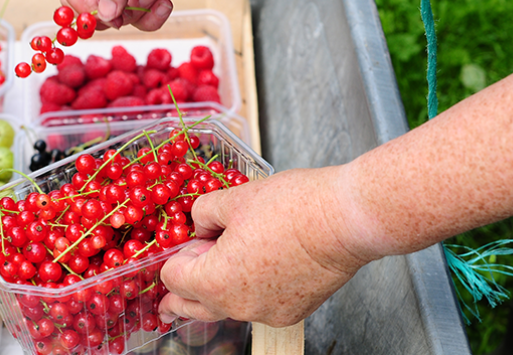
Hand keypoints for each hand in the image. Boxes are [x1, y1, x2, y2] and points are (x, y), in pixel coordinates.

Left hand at [158, 167, 377, 325]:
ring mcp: (267, 313)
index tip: (186, 242)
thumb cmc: (292, 206)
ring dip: (220, 289)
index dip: (176, 256)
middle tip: (167, 304)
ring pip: (229, 307)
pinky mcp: (292, 312)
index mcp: (215, 281)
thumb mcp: (232, 199)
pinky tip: (263, 264)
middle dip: (180, 300)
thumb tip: (200, 225)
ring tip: (230, 260)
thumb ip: (203, 214)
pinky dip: (252, 291)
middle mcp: (238, 306)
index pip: (174, 279)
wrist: (346, 220)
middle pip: (195, 308)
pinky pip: (258, 305)